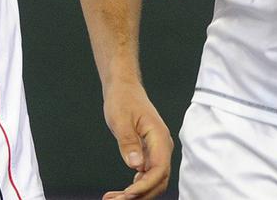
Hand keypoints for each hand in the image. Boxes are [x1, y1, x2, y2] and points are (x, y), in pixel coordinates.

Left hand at [101, 80, 171, 199]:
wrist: (124, 88)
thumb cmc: (123, 99)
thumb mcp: (120, 119)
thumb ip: (128, 142)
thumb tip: (136, 166)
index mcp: (159, 137)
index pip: (159, 169)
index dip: (145, 185)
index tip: (127, 195)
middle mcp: (163, 146)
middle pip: (159, 180)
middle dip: (140, 195)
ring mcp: (157, 150)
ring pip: (153, 180)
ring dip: (137, 194)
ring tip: (114, 198)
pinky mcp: (150, 153)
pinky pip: (147, 175)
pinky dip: (136, 186)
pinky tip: (122, 192)